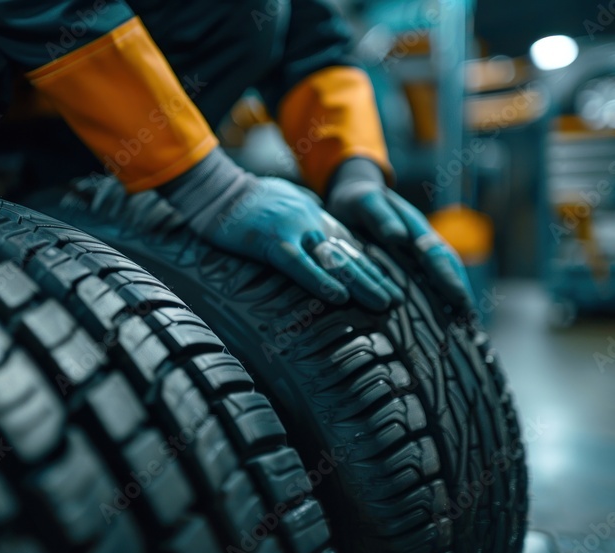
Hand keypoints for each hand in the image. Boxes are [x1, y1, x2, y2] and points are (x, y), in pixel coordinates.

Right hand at [163, 151, 401, 310]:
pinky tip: (339, 297)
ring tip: (382, 302)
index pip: (350, 245)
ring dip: (361, 282)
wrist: (217, 189)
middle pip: (350, 254)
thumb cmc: (247, 200)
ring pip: (334, 260)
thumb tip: (322, 236)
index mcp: (315, 216)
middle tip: (396, 301)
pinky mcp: (271, 240)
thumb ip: (307, 218)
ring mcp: (293, 230)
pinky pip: (300, 264)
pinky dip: (321, 281)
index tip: (390, 286)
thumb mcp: (287, 203)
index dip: (371, 267)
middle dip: (375, 278)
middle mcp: (311, 221)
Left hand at [327, 158, 473, 311]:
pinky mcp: (403, 266)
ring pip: (436, 280)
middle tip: (471, 324)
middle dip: (458, 296)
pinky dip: (429, 303)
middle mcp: (420, 244)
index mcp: (415, 229)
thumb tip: (398, 236)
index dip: (449, 278)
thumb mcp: (364, 201)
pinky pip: (420, 285)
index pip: (437, 256)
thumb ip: (380, 216)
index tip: (460, 300)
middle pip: (446, 271)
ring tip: (459, 330)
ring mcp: (414, 256)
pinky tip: (431, 324)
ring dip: (448, 303)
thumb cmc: (357, 200)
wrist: (351, 196)